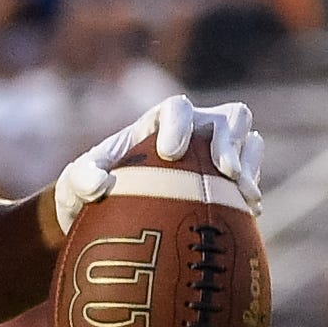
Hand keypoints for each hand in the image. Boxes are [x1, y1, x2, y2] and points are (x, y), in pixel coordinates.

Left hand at [51, 94, 265, 241]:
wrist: (111, 219)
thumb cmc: (90, 194)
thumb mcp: (74, 186)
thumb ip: (80, 178)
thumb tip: (97, 185)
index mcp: (158, 123)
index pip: (176, 108)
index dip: (179, 124)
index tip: (170, 154)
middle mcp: (195, 130)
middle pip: (229, 116)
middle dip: (230, 140)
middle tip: (226, 172)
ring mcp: (216, 153)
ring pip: (249, 142)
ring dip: (250, 164)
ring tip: (244, 195)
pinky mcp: (229, 181)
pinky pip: (253, 176)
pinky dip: (252, 191)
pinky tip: (249, 214)